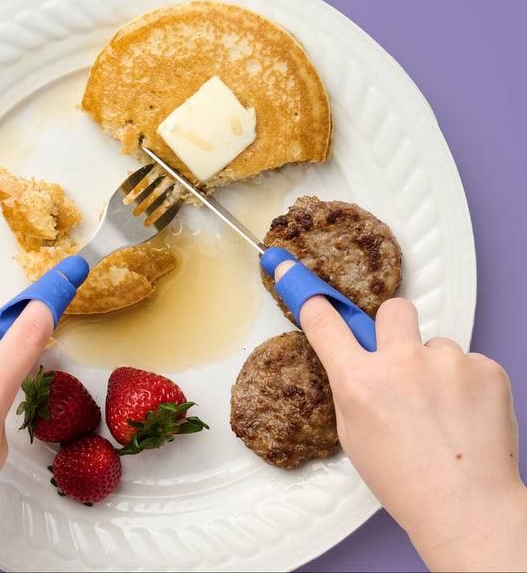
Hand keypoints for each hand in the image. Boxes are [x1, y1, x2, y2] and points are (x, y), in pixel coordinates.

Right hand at [276, 263, 526, 570]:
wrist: (466, 506)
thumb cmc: (408, 483)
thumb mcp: (354, 435)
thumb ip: (353, 389)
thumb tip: (358, 367)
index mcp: (358, 381)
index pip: (324, 321)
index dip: (309, 296)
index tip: (295, 275)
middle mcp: (401, 363)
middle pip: (392, 310)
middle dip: (394, 327)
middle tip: (403, 359)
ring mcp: (447, 363)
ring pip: (437, 346)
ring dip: (436, 369)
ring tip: (443, 411)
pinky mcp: (485, 369)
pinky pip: (471, 363)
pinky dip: (468, 385)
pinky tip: (465, 416)